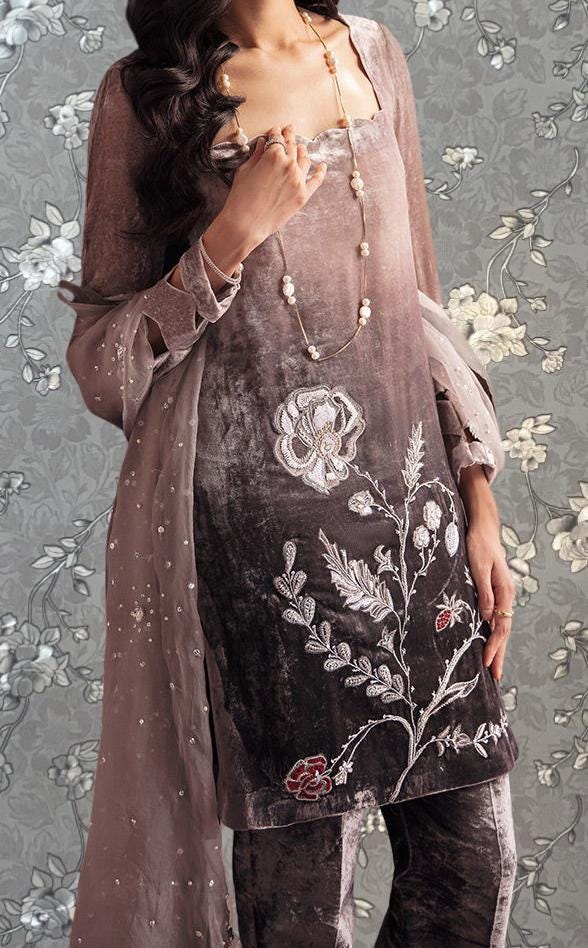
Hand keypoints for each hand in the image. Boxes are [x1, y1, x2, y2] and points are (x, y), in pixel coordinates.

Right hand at [219, 121, 327, 246]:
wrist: (246, 224)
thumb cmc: (240, 198)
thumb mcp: (245, 171)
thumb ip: (257, 155)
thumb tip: (262, 143)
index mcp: (274, 155)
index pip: (277, 138)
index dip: (276, 132)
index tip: (276, 129)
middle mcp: (289, 165)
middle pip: (292, 146)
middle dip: (290, 136)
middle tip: (290, 130)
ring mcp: (298, 180)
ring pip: (304, 160)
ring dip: (302, 151)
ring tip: (301, 147)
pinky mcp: (303, 195)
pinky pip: (316, 180)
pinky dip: (320, 171)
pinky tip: (322, 166)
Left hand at [459, 465, 514, 681]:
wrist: (482, 528)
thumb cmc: (479, 545)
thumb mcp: (479, 567)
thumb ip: (484, 592)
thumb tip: (487, 616)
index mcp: (504, 591)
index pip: (501, 626)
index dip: (494, 646)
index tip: (486, 663)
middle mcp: (505, 595)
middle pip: (503, 630)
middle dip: (499, 653)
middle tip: (495, 676)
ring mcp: (500, 594)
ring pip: (500, 625)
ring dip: (497, 646)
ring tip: (493, 665)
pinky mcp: (492, 591)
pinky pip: (495, 616)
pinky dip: (492, 632)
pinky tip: (487, 640)